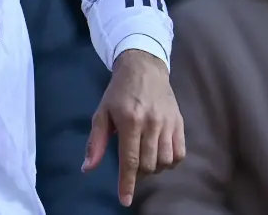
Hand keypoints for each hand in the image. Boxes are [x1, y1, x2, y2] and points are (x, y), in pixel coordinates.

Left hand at [85, 49, 184, 206]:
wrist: (144, 67)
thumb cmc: (119, 91)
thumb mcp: (102, 113)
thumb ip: (96, 142)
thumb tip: (88, 168)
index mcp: (130, 121)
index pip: (130, 160)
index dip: (127, 183)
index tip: (124, 200)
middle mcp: (151, 123)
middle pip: (148, 164)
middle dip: (138, 173)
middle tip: (131, 166)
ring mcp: (168, 123)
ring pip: (165, 161)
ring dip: (153, 168)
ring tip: (144, 159)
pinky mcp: (179, 123)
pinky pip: (179, 153)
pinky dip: (170, 161)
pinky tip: (159, 155)